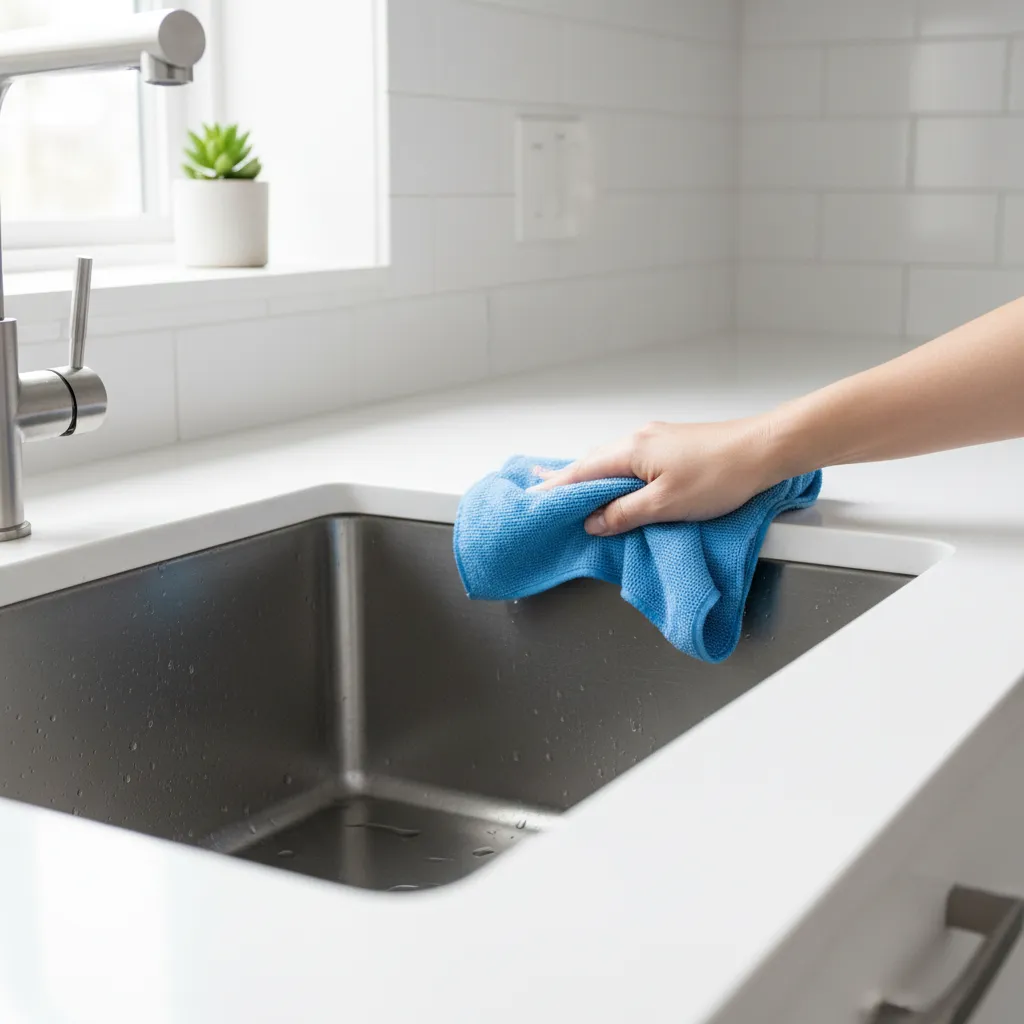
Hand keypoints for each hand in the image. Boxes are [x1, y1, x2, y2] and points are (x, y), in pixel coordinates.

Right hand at [529, 417, 782, 535]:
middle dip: (566, 480)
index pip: (581, 472)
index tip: (532, 498)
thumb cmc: (721, 474)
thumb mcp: (666, 505)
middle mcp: (639, 438)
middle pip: (592, 463)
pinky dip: (613, 474)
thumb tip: (594, 522)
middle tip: (540, 492)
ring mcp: (656, 439)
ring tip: (569, 490)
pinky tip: (613, 482)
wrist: (764, 450)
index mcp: (631, 450)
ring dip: (590, 477)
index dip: (555, 488)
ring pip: (611, 461)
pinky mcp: (672, 446)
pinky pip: (630, 461)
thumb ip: (625, 514)